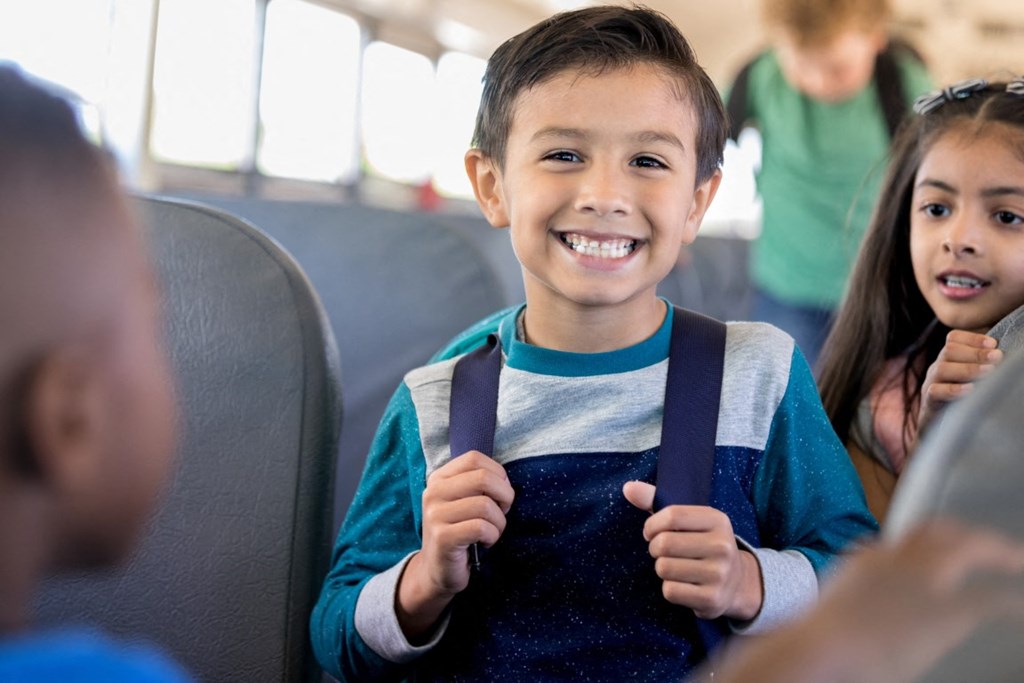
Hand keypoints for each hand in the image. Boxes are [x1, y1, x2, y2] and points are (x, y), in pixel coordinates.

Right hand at [397, 450, 513, 638]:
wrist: (437, 570)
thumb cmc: (460, 532)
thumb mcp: (464, 501)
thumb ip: (478, 483)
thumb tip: (505, 479)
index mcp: (439, 478)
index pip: (475, 458)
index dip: (497, 474)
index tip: (498, 494)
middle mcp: (433, 492)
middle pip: (483, 478)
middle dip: (504, 496)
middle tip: (501, 513)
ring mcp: (435, 515)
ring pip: (486, 505)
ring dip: (499, 522)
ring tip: (491, 532)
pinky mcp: (443, 537)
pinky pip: (482, 528)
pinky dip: (492, 536)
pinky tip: (485, 543)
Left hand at [622, 481, 761, 619]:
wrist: (737, 583)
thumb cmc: (702, 544)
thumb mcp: (687, 520)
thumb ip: (655, 501)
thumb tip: (628, 487)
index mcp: (718, 520)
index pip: (672, 515)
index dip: (652, 525)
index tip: (652, 532)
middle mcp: (722, 546)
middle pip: (664, 543)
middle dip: (655, 548)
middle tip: (662, 552)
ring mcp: (719, 574)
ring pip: (664, 568)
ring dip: (662, 568)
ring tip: (675, 567)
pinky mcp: (712, 599)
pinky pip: (670, 591)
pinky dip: (669, 588)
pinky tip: (684, 584)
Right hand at [709, 519, 1023, 682]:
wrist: (820, 650)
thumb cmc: (818, 640)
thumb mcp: (834, 603)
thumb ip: (853, 587)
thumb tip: (855, 584)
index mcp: (869, 558)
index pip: (909, 536)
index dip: (936, 535)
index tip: (951, 539)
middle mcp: (897, 558)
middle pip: (941, 532)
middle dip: (970, 535)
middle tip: (997, 545)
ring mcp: (922, 579)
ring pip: (968, 548)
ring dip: (997, 550)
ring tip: (1015, 559)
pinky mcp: (946, 611)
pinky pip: (988, 600)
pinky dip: (1008, 601)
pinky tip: (1019, 608)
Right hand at [919, 330, 1001, 433]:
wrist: (939, 429)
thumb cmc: (963, 400)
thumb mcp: (972, 378)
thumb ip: (984, 364)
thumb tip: (1003, 353)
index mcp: (948, 359)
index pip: (953, 338)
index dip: (973, 338)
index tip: (994, 344)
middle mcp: (938, 368)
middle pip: (949, 350)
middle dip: (975, 352)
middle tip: (998, 357)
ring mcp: (931, 383)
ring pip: (942, 368)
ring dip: (968, 368)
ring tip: (990, 372)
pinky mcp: (929, 402)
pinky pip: (935, 391)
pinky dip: (953, 389)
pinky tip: (970, 390)